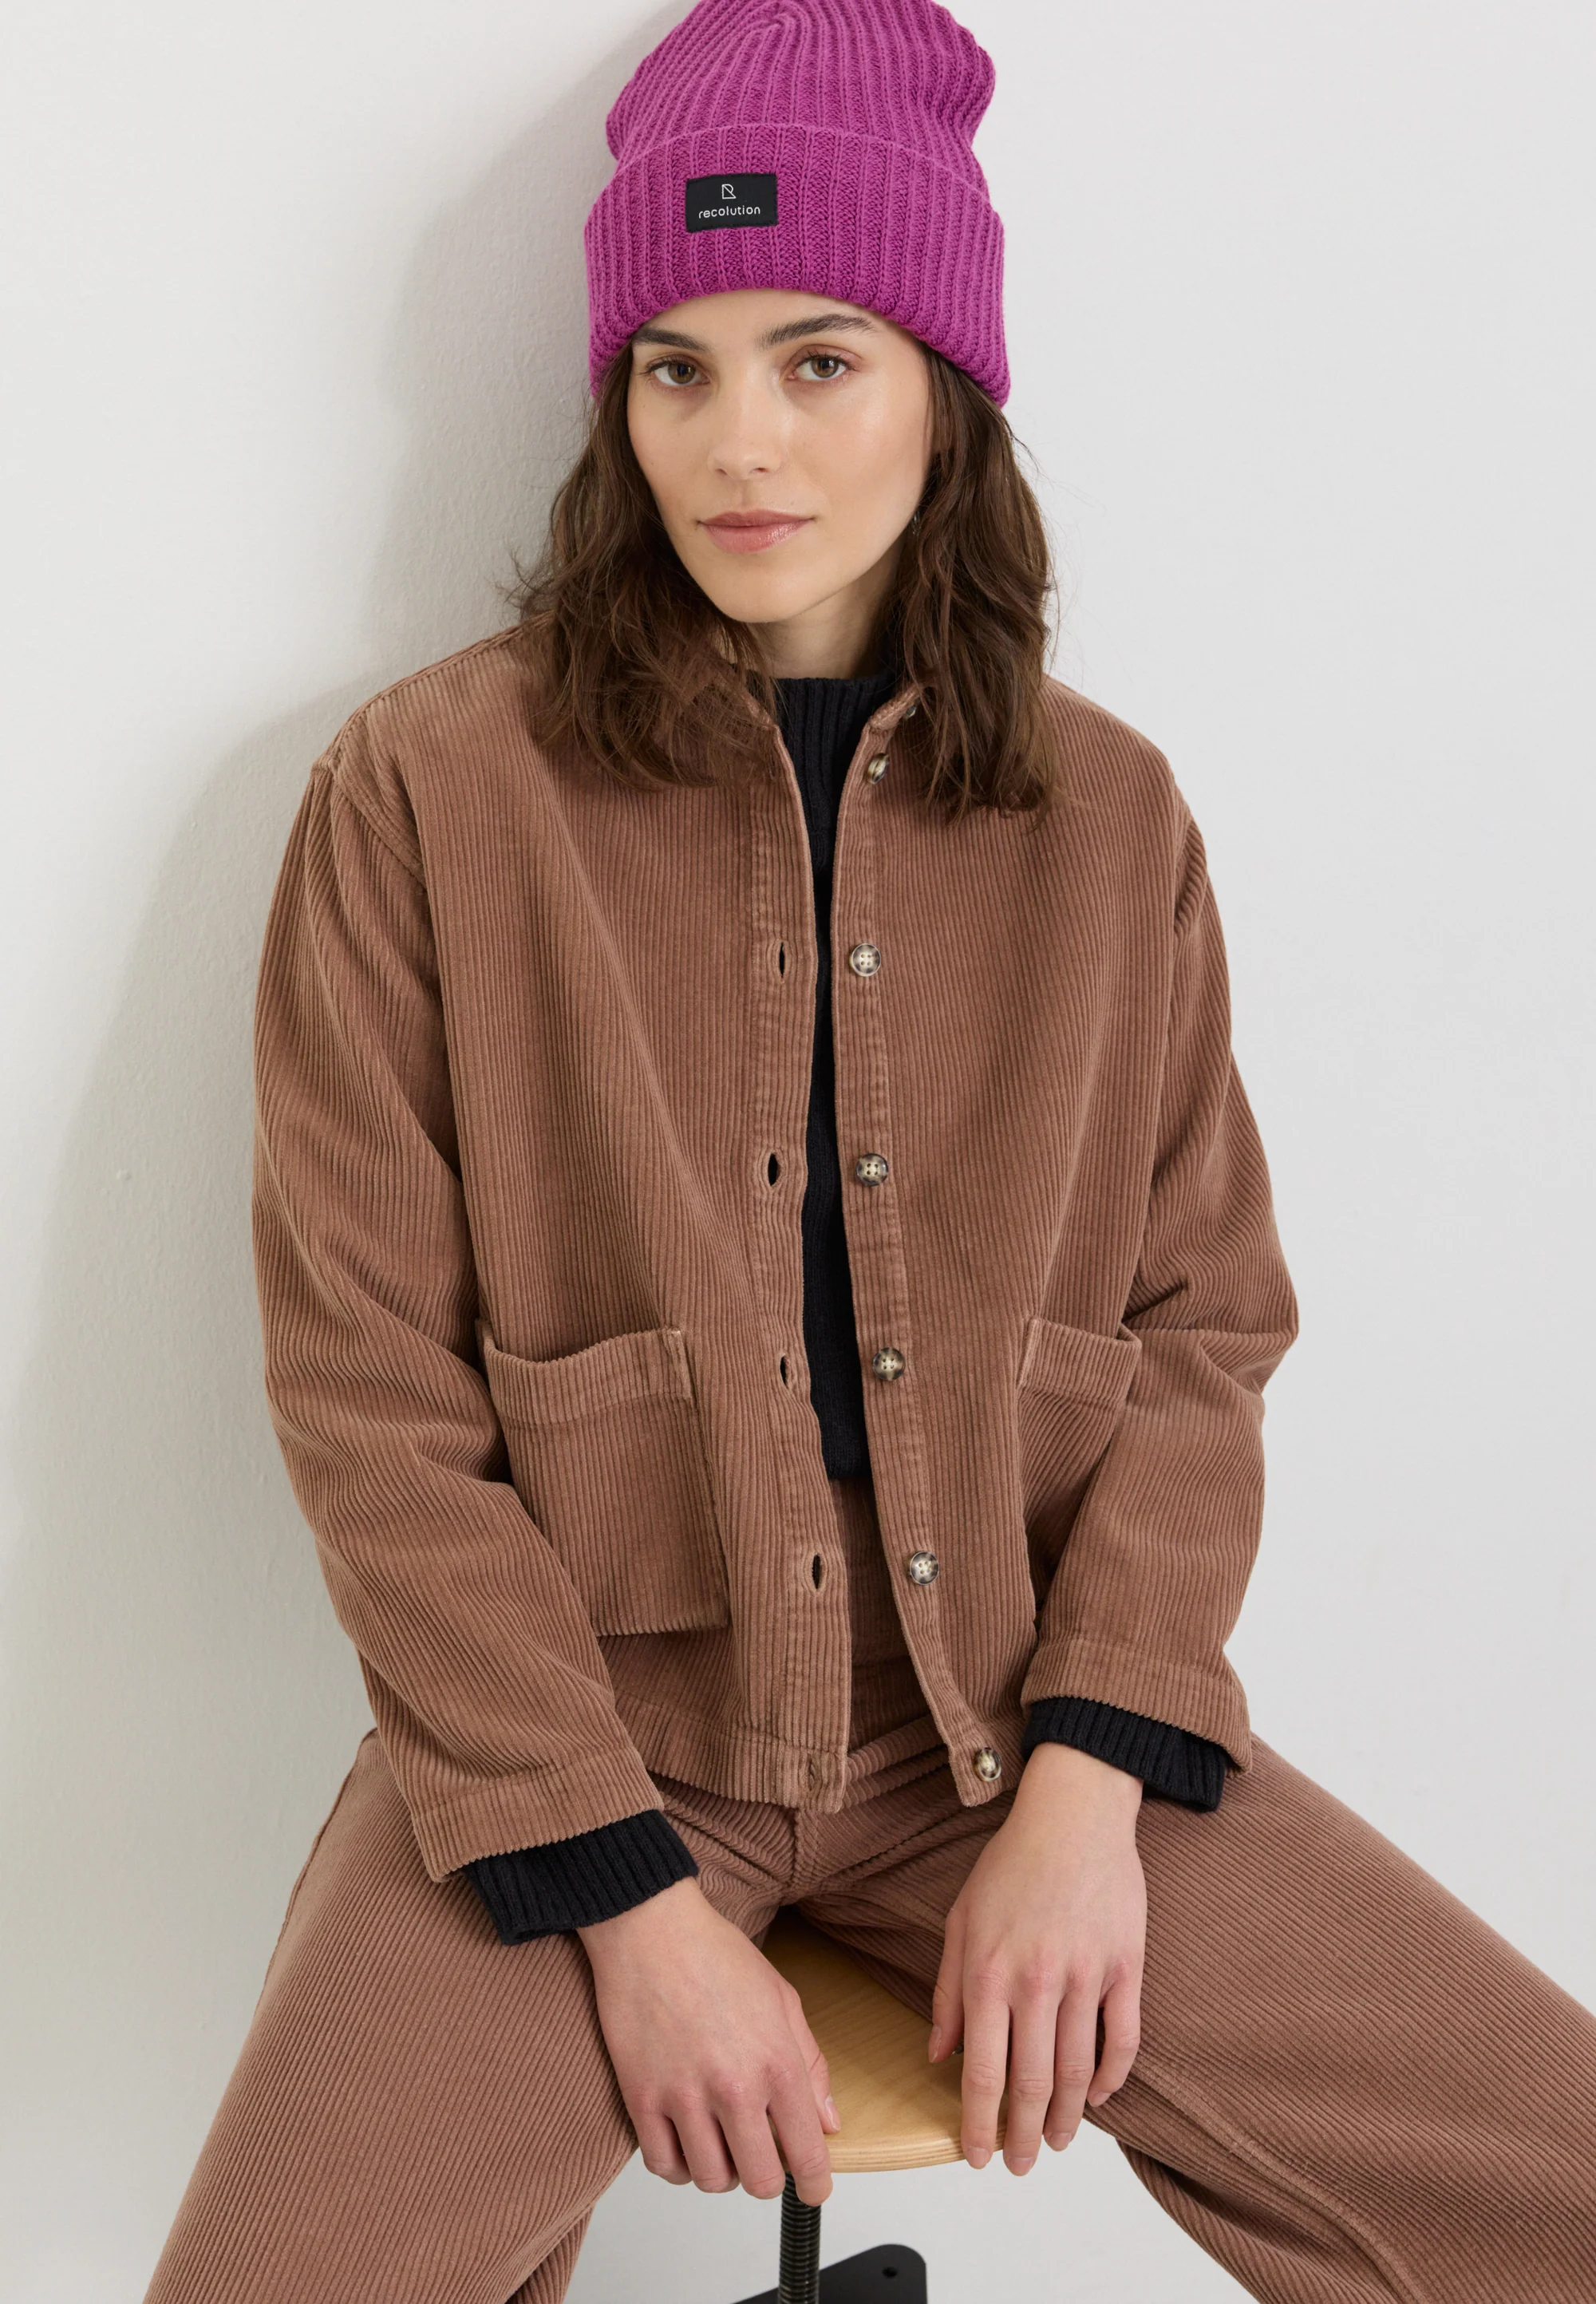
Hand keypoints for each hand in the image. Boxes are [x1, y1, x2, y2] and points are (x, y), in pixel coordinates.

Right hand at [579, 1877, 838, 2203]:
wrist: (649, 1927)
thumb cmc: (714, 1953)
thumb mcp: (782, 1998)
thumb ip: (809, 2064)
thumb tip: (827, 2121)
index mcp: (776, 2062)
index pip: (806, 2153)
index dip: (815, 2183)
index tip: (814, 2188)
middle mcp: (734, 2086)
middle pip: (760, 2180)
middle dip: (766, 2176)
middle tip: (760, 2154)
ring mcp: (684, 2096)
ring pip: (711, 2180)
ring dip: (721, 2171)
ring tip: (720, 2141)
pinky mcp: (641, 2097)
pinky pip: (663, 2166)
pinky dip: (677, 2166)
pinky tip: (684, 2141)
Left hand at [929, 1741, 1145, 2173]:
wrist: (1074, 1814)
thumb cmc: (1013, 1863)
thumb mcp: (961, 1920)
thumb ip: (947, 1992)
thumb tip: (937, 2054)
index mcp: (990, 1973)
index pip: (982, 2072)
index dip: (979, 2124)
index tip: (977, 2155)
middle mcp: (1037, 1981)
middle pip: (1034, 2084)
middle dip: (1024, 2136)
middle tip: (1021, 2165)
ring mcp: (1086, 1975)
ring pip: (1080, 2071)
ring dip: (1070, 2119)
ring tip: (1059, 2142)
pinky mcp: (1126, 1967)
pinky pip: (1124, 2039)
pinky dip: (1115, 2078)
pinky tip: (1103, 2099)